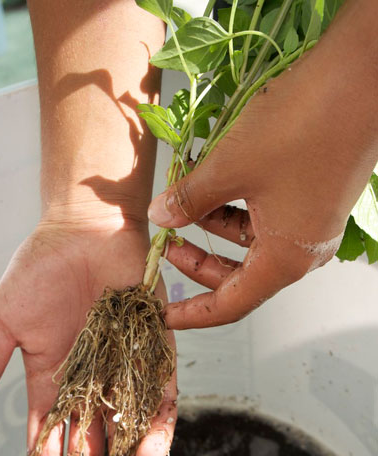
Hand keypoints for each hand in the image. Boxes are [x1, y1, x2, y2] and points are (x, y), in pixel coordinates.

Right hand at [0, 220, 175, 455]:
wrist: (88, 231)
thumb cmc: (44, 270)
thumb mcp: (4, 322)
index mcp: (54, 382)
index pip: (49, 447)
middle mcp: (91, 385)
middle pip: (90, 453)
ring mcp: (125, 372)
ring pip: (126, 437)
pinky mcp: (156, 354)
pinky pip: (160, 398)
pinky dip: (155, 428)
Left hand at [148, 22, 377, 328]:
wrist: (358, 79)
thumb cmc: (302, 127)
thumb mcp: (230, 168)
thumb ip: (191, 199)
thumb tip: (161, 216)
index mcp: (284, 259)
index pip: (230, 305)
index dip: (194, 312)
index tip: (164, 313)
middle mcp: (302, 252)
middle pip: (240, 277)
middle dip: (199, 264)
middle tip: (167, 245)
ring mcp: (310, 226)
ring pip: (251, 244)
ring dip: (215, 229)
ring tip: (186, 202)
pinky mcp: (312, 200)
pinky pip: (266, 219)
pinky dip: (236, 208)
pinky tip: (214, 184)